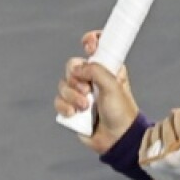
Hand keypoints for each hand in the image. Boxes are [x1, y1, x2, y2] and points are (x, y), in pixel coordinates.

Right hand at [53, 31, 139, 153]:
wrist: (117, 138)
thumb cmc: (121, 111)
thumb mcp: (113, 85)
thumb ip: (96, 70)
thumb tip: (77, 68)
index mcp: (106, 68)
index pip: (96, 47)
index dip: (90, 41)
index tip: (88, 43)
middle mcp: (92, 79)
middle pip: (72, 66)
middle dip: (76, 78)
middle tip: (87, 89)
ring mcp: (81, 93)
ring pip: (63, 84)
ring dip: (72, 96)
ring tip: (85, 106)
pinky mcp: (72, 108)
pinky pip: (58, 101)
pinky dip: (65, 107)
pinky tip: (74, 114)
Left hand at [139, 104, 179, 179]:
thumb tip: (179, 109)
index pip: (179, 115)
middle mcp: (171, 151)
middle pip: (167, 121)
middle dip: (173, 124)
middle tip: (179, 135)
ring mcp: (156, 157)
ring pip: (156, 127)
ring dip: (163, 130)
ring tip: (170, 141)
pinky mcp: (145, 161)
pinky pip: (146, 136)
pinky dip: (152, 135)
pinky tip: (161, 144)